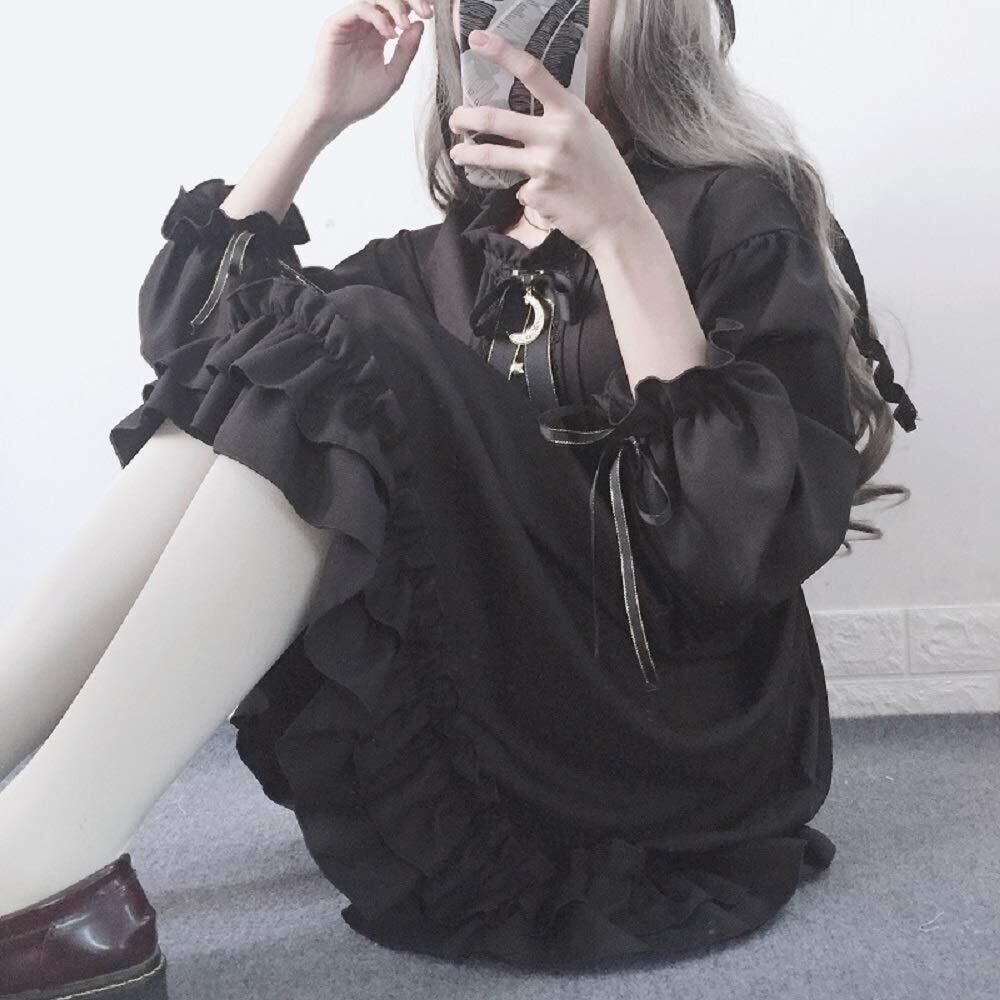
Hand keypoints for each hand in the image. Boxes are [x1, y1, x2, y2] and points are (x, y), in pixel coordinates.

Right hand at [297, 1, 433, 139]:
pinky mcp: (336, 25)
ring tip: (405, 25)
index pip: (400, 10)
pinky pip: (358, 8)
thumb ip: (407, 51)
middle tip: (427, 11)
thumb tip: (421, 24)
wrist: (334, 113)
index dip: (417, 5)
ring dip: (395, 6)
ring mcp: (351, 23)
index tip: (433, 13)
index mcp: (380, 34)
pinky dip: (376, 16)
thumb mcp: (393, 76)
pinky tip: (389, 34)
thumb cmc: (361, 98)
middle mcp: (366, 25)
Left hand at [447, 28, 648, 254]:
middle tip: (455, 120)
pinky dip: (528, 193)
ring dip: (468, 154)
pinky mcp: (537, 194)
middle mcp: (555, 135)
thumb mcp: (591, 134)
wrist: (618, 219)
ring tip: (459, 154)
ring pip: (491, 157)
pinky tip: (548, 199)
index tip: (477, 40)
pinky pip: (519, 189)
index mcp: (571, 112)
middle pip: (495, 120)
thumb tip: (532, 113)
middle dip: (466, 118)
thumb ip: (562, 120)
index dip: (502, 53)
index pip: (533, 72)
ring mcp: (544, 166)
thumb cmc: (607, 176)